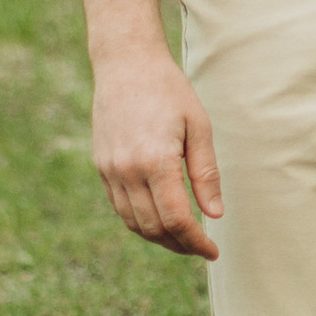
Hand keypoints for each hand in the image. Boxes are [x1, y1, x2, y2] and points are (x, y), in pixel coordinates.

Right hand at [89, 43, 223, 258]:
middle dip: (179, 245)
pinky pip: (119, 207)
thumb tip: (214, 214)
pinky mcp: (100, 166)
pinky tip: (159, 218)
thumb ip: (206, 173)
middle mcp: (127, 171)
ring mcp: (109, 170)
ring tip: (183, 238)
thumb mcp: (198, 126)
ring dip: (158, 237)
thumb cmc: (169, 90)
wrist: (126, 64)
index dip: (195, 242)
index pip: (176, 219)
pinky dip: (139, 221)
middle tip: (200, 248)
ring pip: (133, 223)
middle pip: (153, 228)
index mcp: (155, 161)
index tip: (212, 252)